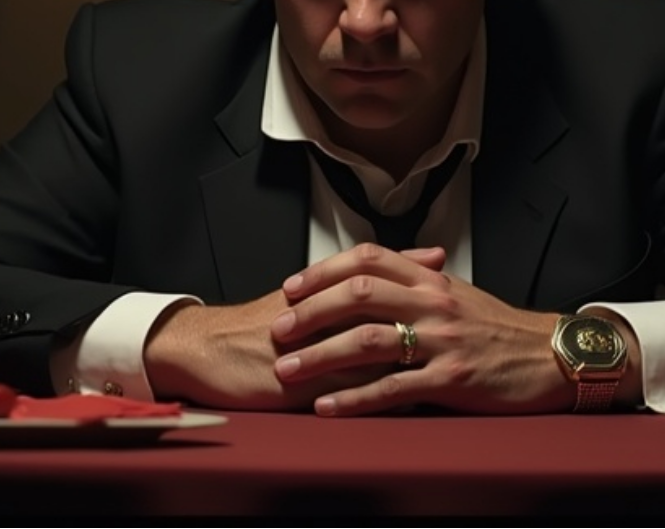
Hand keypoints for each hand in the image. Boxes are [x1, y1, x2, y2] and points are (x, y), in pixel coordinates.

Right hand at [144, 247, 450, 410]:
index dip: (414, 277)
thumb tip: (380, 265)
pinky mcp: (302, 384)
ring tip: (446, 364)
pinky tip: (408, 399)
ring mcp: (314, 350)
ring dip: (411, 360)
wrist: (204, 349)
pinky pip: (348, 389)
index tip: (448, 277)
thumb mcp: (299, 297)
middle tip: (460, 324)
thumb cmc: (256, 325)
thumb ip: (341, 281)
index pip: (378, 277)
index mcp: (323, 292)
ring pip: (374, 352)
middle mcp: (322, 316)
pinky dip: (381, 393)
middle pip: (386, 312)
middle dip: (424, 321)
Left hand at [269, 243, 578, 415]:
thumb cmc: (500, 329)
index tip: (292, 287)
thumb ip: (417, 280)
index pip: (369, 259)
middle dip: (311, 312)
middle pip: (359, 296)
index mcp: (432, 279)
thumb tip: (374, 270)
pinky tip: (327, 407)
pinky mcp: (451, 380)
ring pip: (369, 341)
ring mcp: (442, 342)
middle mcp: (434, 303)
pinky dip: (355, 399)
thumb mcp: (459, 293)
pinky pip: (393, 389)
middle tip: (279, 329)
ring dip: (321, 356)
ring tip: (288, 371)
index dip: (324, 270)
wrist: (551, 357)